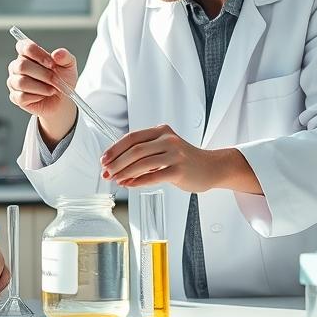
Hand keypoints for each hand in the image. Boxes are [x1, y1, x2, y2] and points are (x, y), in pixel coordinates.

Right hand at [6, 38, 77, 146]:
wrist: (64, 102)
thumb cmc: (64, 80)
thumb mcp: (70, 67)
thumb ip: (65, 57)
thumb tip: (57, 53)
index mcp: (28, 54)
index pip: (22, 45)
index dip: (36, 53)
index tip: (51, 62)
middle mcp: (18, 66)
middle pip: (21, 65)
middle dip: (42, 73)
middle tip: (55, 80)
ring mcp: (14, 82)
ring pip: (20, 81)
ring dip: (40, 86)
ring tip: (52, 89)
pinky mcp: (15, 97)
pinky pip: (21, 96)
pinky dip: (36, 96)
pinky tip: (45, 96)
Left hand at [102, 126, 263, 193]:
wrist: (212, 167)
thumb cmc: (185, 159)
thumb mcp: (165, 148)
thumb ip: (145, 153)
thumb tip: (117, 165)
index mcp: (161, 131)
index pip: (132, 137)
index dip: (115, 149)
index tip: (104, 159)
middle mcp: (168, 140)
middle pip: (135, 150)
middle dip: (116, 162)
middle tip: (106, 172)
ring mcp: (175, 154)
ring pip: (142, 163)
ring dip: (125, 172)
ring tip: (115, 179)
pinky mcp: (179, 170)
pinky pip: (154, 176)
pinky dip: (138, 182)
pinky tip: (129, 185)